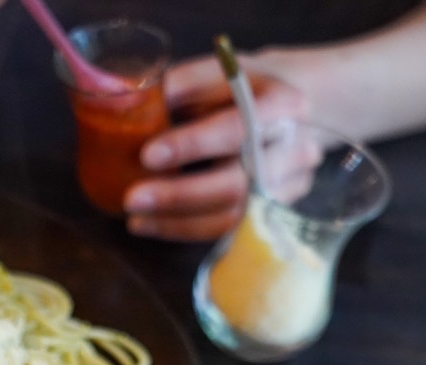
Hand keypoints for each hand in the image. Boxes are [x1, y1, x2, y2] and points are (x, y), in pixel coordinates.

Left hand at [124, 52, 310, 241]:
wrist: (294, 111)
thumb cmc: (246, 88)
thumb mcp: (219, 71)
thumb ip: (181, 87)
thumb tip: (130, 109)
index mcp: (282, 104)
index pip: (236, 129)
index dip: (192, 145)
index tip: (148, 155)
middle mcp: (295, 150)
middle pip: (235, 185)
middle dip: (179, 195)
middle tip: (132, 199)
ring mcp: (288, 188)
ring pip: (230, 217)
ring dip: (178, 222)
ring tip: (136, 220)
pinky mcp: (275, 213)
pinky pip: (228, 231)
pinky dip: (187, 229)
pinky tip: (155, 225)